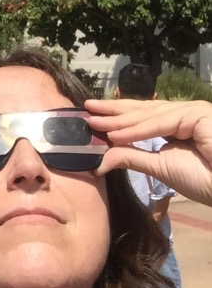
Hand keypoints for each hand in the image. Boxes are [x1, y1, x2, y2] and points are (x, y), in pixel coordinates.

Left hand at [85, 99, 211, 206]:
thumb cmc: (202, 179)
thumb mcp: (158, 166)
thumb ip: (131, 158)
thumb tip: (100, 161)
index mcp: (175, 123)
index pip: (140, 116)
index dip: (115, 115)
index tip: (90, 115)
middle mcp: (184, 113)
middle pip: (141, 110)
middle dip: (112, 110)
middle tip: (86, 108)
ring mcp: (192, 111)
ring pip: (148, 115)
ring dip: (120, 120)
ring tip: (95, 123)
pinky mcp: (199, 114)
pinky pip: (162, 123)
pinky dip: (137, 130)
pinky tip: (115, 135)